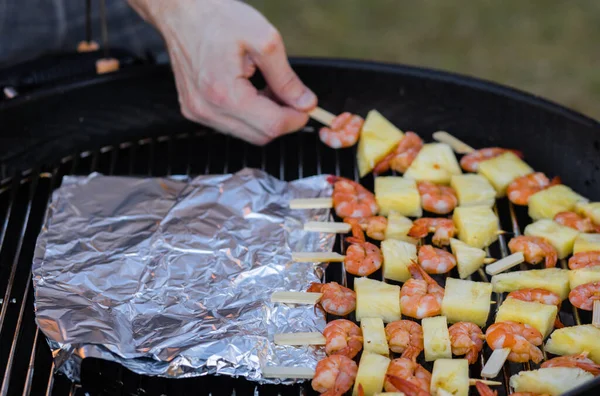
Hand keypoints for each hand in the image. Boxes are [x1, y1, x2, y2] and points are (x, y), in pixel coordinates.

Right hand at [128, 0, 316, 144]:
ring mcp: (198, 113)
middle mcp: (207, 109)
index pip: (272, 126)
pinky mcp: (194, 111)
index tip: (307, 105)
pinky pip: (231, 125)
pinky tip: (250, 92)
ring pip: (247, 133)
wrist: (181, 11)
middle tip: (289, 94)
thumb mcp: (263, 41)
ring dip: (265, 118)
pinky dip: (248, 115)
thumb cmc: (218, 19)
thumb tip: (305, 103)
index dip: (296, 118)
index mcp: (224, 93)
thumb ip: (286, 78)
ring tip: (266, 88)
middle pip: (260, 135)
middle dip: (282, 119)